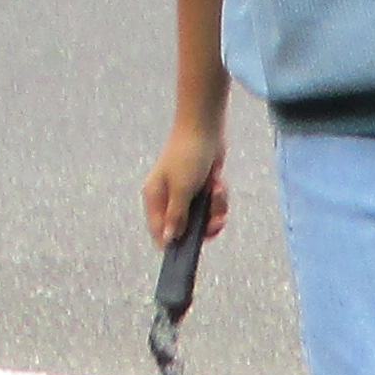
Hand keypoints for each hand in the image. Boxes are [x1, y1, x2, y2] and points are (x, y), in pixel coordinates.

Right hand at [146, 124, 228, 250]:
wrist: (205, 128)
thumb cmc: (188, 156)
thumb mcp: (181, 190)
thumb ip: (176, 217)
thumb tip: (168, 240)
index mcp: (155, 199)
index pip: (159, 232)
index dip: (175, 243)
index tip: (192, 246)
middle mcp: (168, 198)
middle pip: (186, 229)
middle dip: (204, 225)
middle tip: (216, 220)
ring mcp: (186, 194)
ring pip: (203, 218)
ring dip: (215, 209)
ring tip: (217, 190)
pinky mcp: (202, 189)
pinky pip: (212, 205)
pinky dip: (219, 197)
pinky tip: (219, 182)